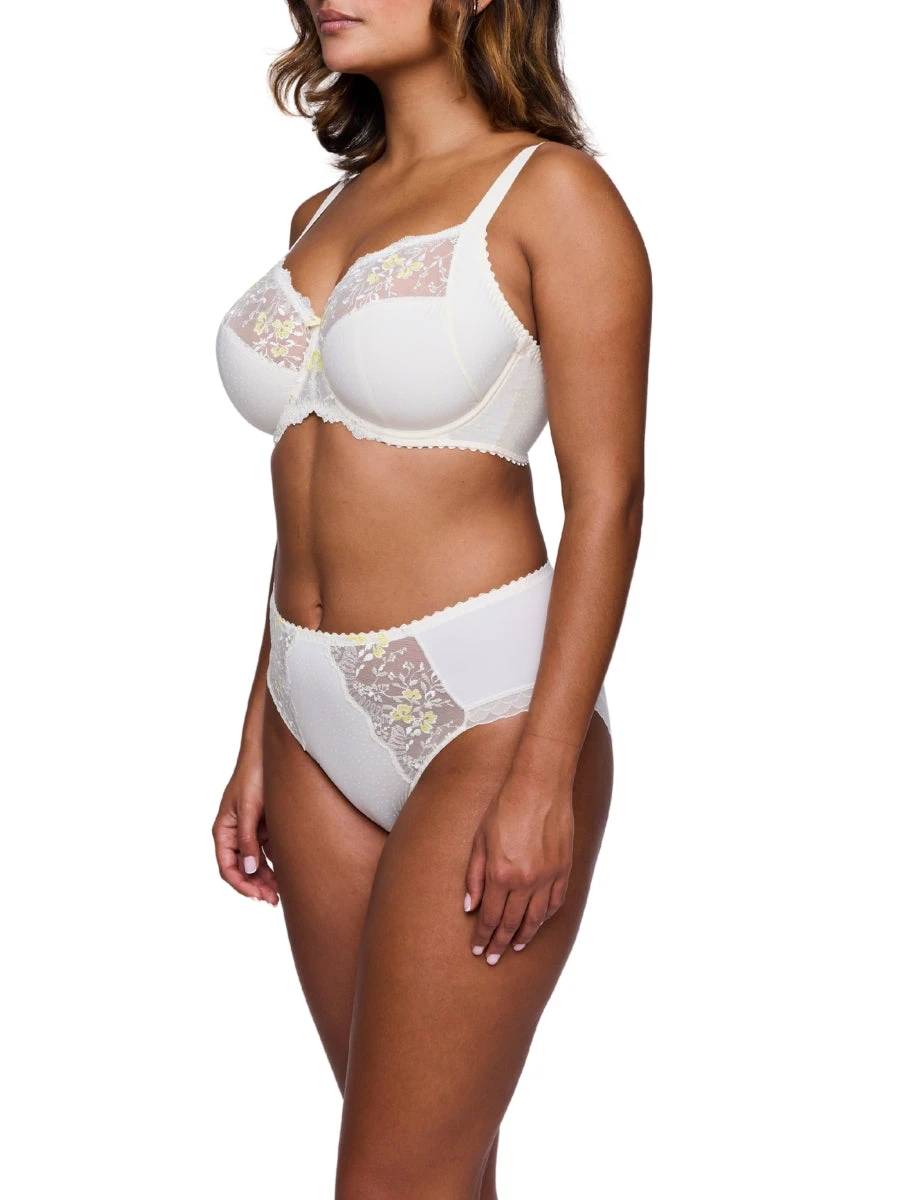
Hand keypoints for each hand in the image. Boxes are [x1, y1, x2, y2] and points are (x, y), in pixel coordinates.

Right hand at [212, 752, 278, 905]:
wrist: (268, 753)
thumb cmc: (253, 776)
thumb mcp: (249, 808)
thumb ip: (248, 838)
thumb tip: (248, 869)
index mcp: (224, 830)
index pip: (227, 867)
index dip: (241, 885)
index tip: (257, 896)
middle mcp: (235, 833)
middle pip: (243, 868)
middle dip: (256, 886)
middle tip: (274, 900)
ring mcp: (250, 830)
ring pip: (256, 862)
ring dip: (267, 878)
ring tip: (281, 892)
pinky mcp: (264, 825)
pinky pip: (268, 850)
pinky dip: (275, 863)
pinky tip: (287, 872)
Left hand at [463, 768, 573, 963]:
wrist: (539, 786)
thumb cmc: (504, 807)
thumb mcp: (479, 840)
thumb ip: (474, 875)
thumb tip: (470, 905)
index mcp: (500, 874)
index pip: (489, 916)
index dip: (483, 936)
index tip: (478, 950)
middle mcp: (525, 881)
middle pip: (511, 923)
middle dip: (500, 944)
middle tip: (493, 958)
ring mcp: (547, 877)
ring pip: (535, 918)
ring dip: (524, 936)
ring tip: (515, 947)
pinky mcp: (564, 869)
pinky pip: (555, 902)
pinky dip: (546, 917)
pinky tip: (538, 923)